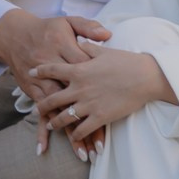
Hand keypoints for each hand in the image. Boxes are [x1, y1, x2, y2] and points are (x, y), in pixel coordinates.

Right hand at [0, 12, 106, 152]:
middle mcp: (56, 74)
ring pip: (60, 114)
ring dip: (70, 135)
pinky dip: (39, 132)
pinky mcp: (34, 92)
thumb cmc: (49, 29)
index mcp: (67, 54)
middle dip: (88, 125)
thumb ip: (89, 27)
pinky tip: (42, 149)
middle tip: (101, 146)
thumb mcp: (69, 22)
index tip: (117, 108)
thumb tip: (107, 34)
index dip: (101, 92)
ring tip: (83, 154)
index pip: (87, 75)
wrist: (17, 35)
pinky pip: (39, 115)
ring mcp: (44, 86)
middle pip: (75, 101)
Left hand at [30, 45, 169, 154]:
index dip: (40, 71)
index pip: (53, 70)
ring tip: (51, 125)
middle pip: (53, 99)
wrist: (146, 77)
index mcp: (79, 71)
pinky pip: (82, 129)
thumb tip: (78, 42)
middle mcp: (80, 89)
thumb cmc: (127, 61)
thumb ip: (88, 48)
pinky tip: (74, 136)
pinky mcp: (100, 117)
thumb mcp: (105, 51)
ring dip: (55, 123)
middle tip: (36, 109)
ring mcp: (89, 104)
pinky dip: (76, 134)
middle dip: (42, 105)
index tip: (31, 73)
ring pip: (64, 118)